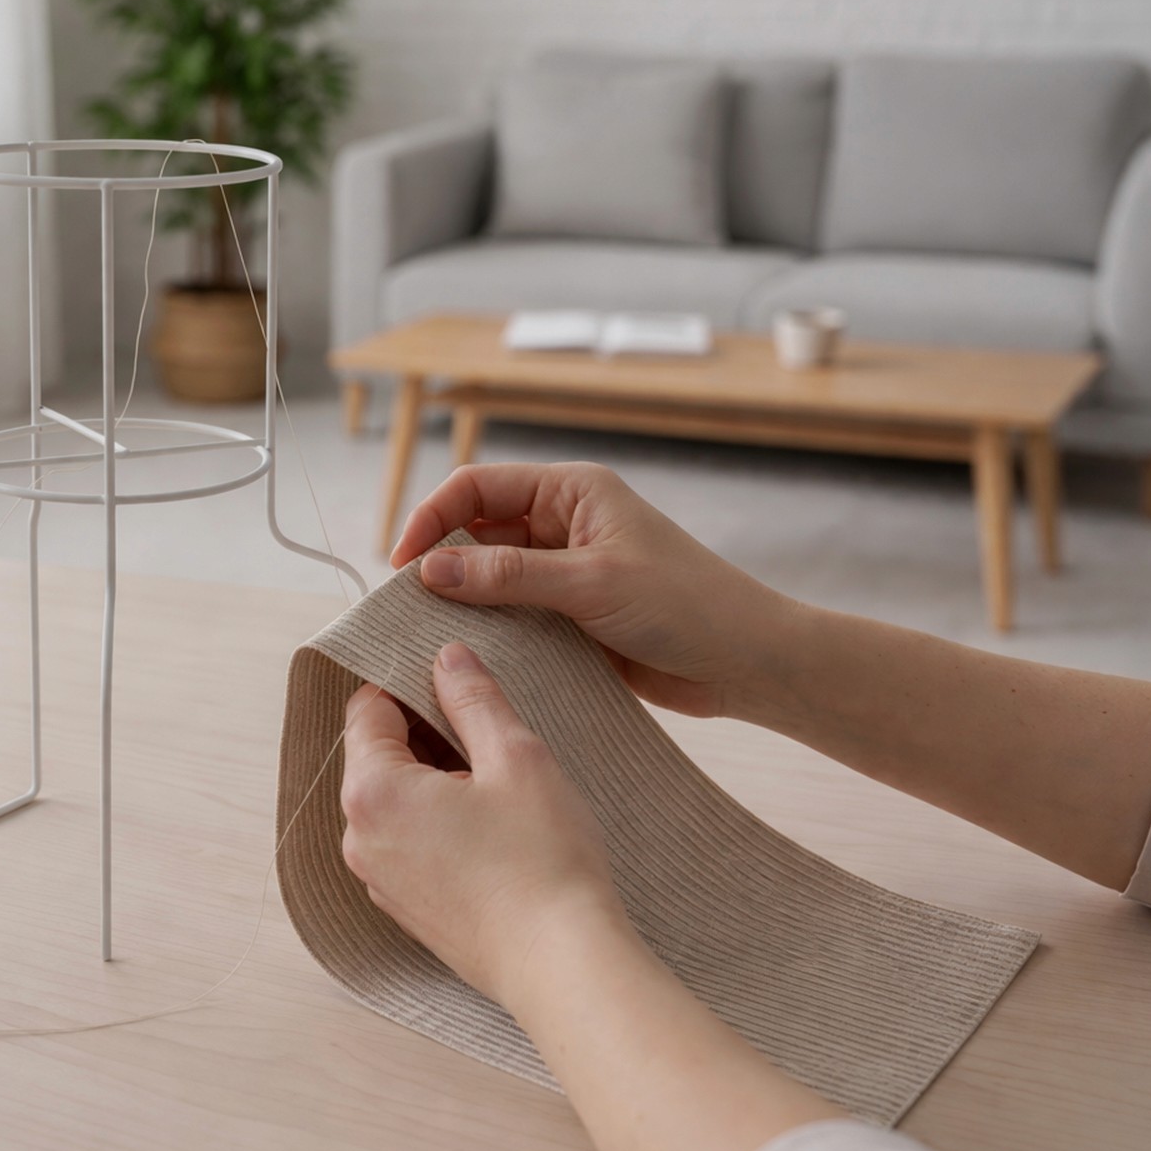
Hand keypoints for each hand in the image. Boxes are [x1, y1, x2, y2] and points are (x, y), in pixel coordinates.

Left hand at [338, 641, 617, 1002]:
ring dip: (436, 782)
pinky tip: (494, 834)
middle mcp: (360, 837)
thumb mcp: (516, 756)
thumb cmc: (541, 861)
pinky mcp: (407, 910)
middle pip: (378, 756)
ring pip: (396, 802)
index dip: (411, 684)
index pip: (368, 708)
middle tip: (491, 737)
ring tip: (499, 789)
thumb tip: (446, 658)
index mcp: (373, 790)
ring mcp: (380, 880)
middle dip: (427, 735)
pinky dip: (440, 826)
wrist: (562, 966)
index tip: (457, 685)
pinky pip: (409, 845)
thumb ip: (473, 698)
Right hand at [390, 462, 798, 719]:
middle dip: (441, 564)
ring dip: (464, 604)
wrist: (748, 662)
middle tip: (409, 609)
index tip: (402, 566)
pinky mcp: (570, 617)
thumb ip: (508, 575)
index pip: (476, 488)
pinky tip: (473, 659)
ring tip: (432, 637)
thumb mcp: (591, 583)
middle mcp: (562, 523)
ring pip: (490, 578)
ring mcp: (565, 571)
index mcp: (570, 490)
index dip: (432, 519)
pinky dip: (490, 634)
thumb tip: (430, 571)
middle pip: (475, 531)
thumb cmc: (688, 605)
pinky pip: (513, 617)